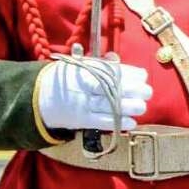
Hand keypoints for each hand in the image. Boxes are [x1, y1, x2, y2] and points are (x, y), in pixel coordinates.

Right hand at [36, 57, 151, 131]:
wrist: (41, 95)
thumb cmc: (72, 78)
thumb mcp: (85, 66)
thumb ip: (108, 68)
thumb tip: (137, 72)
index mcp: (87, 69)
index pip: (112, 71)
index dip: (130, 74)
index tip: (143, 77)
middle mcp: (85, 86)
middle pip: (111, 88)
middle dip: (133, 90)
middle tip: (147, 92)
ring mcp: (82, 103)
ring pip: (108, 105)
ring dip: (129, 107)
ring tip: (142, 106)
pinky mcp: (81, 119)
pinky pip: (101, 122)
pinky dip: (118, 122)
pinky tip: (131, 122)